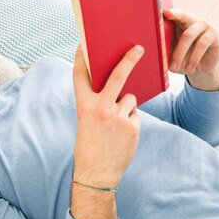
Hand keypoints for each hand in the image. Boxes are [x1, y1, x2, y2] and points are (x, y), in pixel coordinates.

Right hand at [73, 45, 141, 188]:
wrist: (97, 174)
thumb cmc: (89, 146)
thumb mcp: (85, 122)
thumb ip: (96, 103)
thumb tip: (115, 88)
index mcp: (83, 106)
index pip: (80, 77)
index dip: (81, 59)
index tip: (84, 45)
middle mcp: (100, 108)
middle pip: (117, 76)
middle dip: (129, 60)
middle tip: (139, 49)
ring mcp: (118, 117)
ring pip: (129, 99)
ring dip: (126, 107)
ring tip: (116, 126)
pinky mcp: (132, 126)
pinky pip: (135, 115)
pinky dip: (130, 122)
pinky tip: (122, 135)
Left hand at [163, 8, 218, 90]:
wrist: (200, 67)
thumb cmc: (182, 58)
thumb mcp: (172, 55)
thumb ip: (165, 51)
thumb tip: (154, 53)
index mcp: (179, 22)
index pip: (174, 13)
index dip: (170, 12)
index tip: (164, 12)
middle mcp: (191, 20)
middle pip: (182, 18)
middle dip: (171, 24)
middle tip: (162, 49)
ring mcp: (204, 25)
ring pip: (189, 35)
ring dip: (179, 53)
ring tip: (174, 68)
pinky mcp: (214, 34)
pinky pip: (202, 44)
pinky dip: (193, 58)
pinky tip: (188, 68)